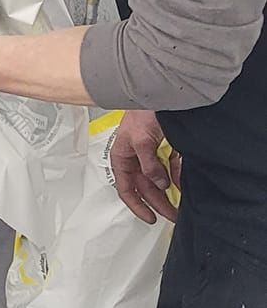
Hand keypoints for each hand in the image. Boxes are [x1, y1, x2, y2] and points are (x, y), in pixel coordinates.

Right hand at [110, 109, 181, 224]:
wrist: (158, 89)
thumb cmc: (141, 110)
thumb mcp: (142, 140)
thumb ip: (149, 164)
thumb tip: (159, 184)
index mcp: (122, 157)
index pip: (126, 189)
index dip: (137, 206)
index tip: (150, 218)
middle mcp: (135, 157)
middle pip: (145, 188)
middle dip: (158, 203)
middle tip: (172, 215)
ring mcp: (150, 153)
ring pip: (159, 179)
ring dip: (169, 192)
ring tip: (180, 205)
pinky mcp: (165, 147)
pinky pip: (171, 167)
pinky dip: (178, 176)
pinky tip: (184, 184)